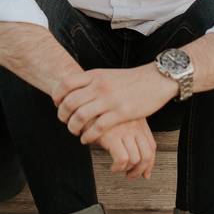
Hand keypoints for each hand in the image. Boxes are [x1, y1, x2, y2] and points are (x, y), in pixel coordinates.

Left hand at [55, 65, 176, 144]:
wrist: (156, 79)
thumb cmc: (131, 79)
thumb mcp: (107, 74)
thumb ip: (91, 81)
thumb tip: (74, 90)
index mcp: (94, 75)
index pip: (66, 84)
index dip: (57, 96)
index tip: (57, 104)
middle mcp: (99, 86)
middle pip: (70, 102)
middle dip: (62, 115)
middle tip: (64, 121)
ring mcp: (110, 100)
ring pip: (81, 116)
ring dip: (73, 127)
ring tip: (75, 132)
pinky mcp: (121, 113)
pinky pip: (97, 128)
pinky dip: (88, 136)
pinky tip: (87, 139)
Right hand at [96, 118, 156, 178]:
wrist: (84, 105)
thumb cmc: (100, 113)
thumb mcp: (120, 118)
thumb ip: (130, 131)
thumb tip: (136, 157)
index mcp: (138, 121)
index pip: (151, 146)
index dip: (149, 163)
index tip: (144, 172)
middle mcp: (134, 126)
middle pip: (147, 154)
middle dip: (141, 170)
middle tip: (131, 175)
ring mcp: (124, 131)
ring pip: (136, 159)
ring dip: (128, 170)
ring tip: (118, 169)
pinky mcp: (112, 136)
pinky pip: (122, 159)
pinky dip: (118, 167)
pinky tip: (112, 167)